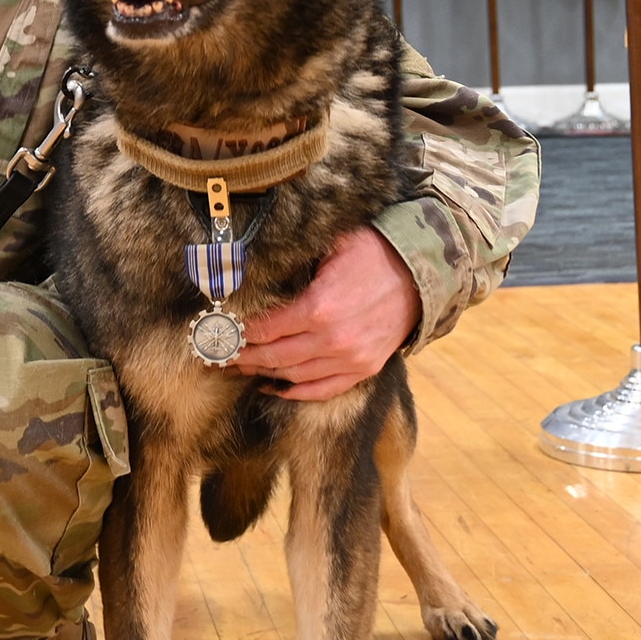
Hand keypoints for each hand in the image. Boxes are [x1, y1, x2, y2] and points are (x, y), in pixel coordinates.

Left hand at [232, 227, 422, 400]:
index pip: (265, 328)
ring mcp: (350, 359)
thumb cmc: (372, 252)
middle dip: (244, 356)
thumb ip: (296, 262)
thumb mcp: (330, 246)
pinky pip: (323, 390)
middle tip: (221, 355)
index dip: (239, 332)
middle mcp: (332, 340)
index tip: (220, 332)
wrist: (420, 273)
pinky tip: (275, 387)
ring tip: (242, 366)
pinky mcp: (364, 369)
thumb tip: (255, 266)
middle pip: (274, 356)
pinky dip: (296, 392)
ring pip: (294, 376)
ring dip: (264, 372)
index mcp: (318, 307)